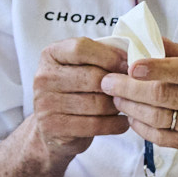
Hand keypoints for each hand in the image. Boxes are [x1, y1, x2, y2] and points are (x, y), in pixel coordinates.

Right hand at [23, 38, 130, 165]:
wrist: (54, 128)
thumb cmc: (77, 90)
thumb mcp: (84, 66)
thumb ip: (103, 56)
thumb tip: (134, 58)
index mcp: (51, 55)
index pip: (81, 48)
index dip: (110, 56)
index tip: (128, 66)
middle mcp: (43, 77)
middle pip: (94, 77)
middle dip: (119, 85)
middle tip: (132, 91)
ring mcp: (44, 103)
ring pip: (98, 103)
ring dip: (118, 106)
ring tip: (125, 105)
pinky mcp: (52, 127)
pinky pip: (95, 125)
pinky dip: (115, 124)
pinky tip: (122, 122)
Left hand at [100, 38, 177, 171]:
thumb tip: (149, 39)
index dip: (156, 68)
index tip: (132, 64)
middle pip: (162, 96)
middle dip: (128, 88)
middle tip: (107, 80)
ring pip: (157, 117)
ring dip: (130, 106)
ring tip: (115, 95)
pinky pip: (161, 137)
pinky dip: (141, 127)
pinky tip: (132, 116)